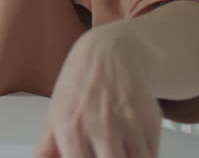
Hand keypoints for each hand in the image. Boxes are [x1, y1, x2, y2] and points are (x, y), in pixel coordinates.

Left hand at [36, 23, 161, 157]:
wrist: (111, 53)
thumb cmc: (81, 85)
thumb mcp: (55, 114)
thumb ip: (47, 148)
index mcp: (70, 129)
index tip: (89, 157)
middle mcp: (100, 127)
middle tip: (103, 153)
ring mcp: (128, 125)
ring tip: (116, 149)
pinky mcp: (151, 123)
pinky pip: (151, 155)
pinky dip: (143, 154)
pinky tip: (131, 145)